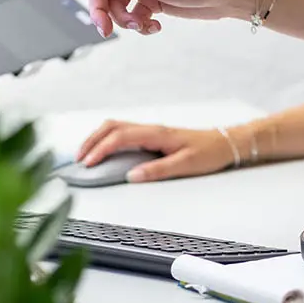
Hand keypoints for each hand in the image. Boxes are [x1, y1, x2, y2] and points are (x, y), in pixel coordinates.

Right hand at [76, 119, 235, 181]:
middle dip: (91, 140)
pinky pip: (124, 133)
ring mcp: (151, 131)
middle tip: (78, 159)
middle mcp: (151, 129)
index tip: (88, 163)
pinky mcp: (153, 137)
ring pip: (116, 127)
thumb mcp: (185, 164)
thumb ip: (158, 170)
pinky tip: (104, 151)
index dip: (101, 149)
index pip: (120, 136)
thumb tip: (132, 176)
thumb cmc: (209, 152)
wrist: (225, 144)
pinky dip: (108, 139)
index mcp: (156, 134)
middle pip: (112, 126)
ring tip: (86, 155)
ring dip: (98, 138)